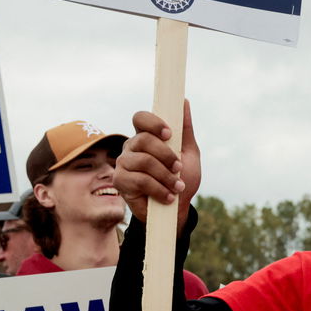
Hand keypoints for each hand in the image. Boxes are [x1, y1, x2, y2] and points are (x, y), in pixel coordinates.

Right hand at [116, 104, 199, 226]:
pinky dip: (159, 189)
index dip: (153, 123)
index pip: (140, 118)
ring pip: (143, 161)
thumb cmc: (182, 178)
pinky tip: (168, 196)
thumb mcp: (189, 153)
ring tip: (176, 186)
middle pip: (143, 140)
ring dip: (165, 176)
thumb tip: (184, 101)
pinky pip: (139, 180)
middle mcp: (132, 147)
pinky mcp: (120, 181)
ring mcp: (123, 163)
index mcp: (146, 136)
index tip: (169, 134)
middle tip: (178, 168)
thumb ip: (185, 129)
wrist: (176, 209)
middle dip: (166, 155)